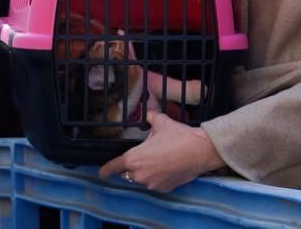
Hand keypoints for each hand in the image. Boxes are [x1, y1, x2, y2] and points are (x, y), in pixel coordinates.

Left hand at [98, 113, 224, 191]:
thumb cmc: (177, 136)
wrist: (199, 150)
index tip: (101, 173)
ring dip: (146, 172)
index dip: (106, 170)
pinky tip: (167, 167)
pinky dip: (158, 177)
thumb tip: (147, 112)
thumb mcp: (160, 122)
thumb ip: (149, 117)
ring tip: (159, 159)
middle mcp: (140, 174)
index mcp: (134, 159)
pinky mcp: (165, 188)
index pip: (114, 167)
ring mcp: (153, 183)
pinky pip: (156, 183)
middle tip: (144, 155)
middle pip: (128, 173)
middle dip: (133, 166)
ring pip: (143, 179)